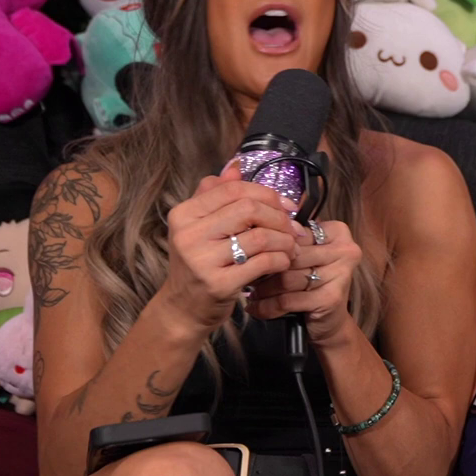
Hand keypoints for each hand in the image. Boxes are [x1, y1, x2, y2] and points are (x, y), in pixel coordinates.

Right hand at [161, 162, 298, 329]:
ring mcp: (202, 261)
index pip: (233, 189)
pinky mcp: (219, 284)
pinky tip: (283, 262)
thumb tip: (236, 166)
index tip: (286, 205)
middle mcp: (188, 235)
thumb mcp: (199, 227)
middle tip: (292, 229)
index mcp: (184, 214)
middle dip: (279, 217)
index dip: (266, 194)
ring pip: (260, 236)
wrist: (183, 308)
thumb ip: (216, 195)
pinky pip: (263, 262)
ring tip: (291, 247)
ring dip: (285, 240)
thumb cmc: (199, 264)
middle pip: (249, 209)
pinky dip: (281, 259)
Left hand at [245, 218, 363, 347]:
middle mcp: (345, 250)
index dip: (271, 245)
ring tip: (251, 292)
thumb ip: (289, 239)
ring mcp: (340, 275)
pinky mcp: (330, 299)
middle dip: (265, 267)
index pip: (294, 233)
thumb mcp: (306, 255)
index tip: (253, 254)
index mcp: (337, 232)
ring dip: (263, 288)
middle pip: (290, 255)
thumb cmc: (314, 283)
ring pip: (286, 277)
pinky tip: (256, 308)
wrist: (330, 322)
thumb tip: (254, 228)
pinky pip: (287, 300)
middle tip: (247, 275)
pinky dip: (267, 306)